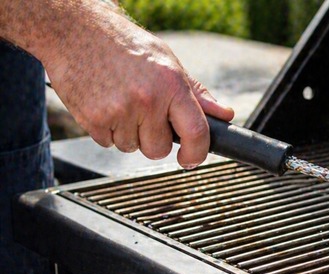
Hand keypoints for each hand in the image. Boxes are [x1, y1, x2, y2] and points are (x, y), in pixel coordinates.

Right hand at [0, 0, 233, 168]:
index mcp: (171, 85)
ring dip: (128, 134)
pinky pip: (108, 144)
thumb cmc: (125, 45)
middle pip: (159, 149)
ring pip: (132, 148)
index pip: (196, 133)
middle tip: (144, 114)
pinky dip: (108, 131)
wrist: (76, 32)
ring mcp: (119, 112)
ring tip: (121, 102)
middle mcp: (147, 100)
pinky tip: (105, 104)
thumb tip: (224, 115)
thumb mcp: (168, 62)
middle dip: (154, 139)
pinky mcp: (93, 120)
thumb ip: (196, 93)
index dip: (197, 153)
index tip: (191, 158)